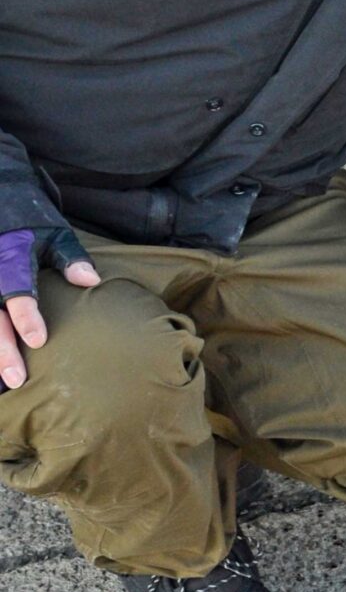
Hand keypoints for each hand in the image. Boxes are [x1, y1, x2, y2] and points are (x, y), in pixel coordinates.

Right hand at [0, 224, 101, 392]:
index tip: (38, 341)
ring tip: (2, 386)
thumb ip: (70, 258)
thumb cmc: (34, 226)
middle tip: (17, 378)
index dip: (25, 316)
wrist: (3, 204)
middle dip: (2, 349)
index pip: (17, 291)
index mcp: (11, 258)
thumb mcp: (55, 234)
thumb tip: (90, 281)